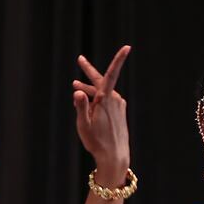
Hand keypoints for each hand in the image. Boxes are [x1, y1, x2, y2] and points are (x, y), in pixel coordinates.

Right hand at [72, 45, 130, 181]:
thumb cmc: (97, 142)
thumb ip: (80, 106)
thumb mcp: (83, 125)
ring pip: (102, 93)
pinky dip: (97, 99)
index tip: (127, 47)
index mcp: (106, 100)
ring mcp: (119, 106)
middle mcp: (115, 100)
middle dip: (88, 72)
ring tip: (76, 87)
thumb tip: (77, 92)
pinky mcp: (120, 112)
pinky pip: (107, 101)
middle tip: (80, 60)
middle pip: (101, 81)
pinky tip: (90, 104)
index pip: (111, 74)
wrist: (114, 156)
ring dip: (89, 90)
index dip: (119, 59)